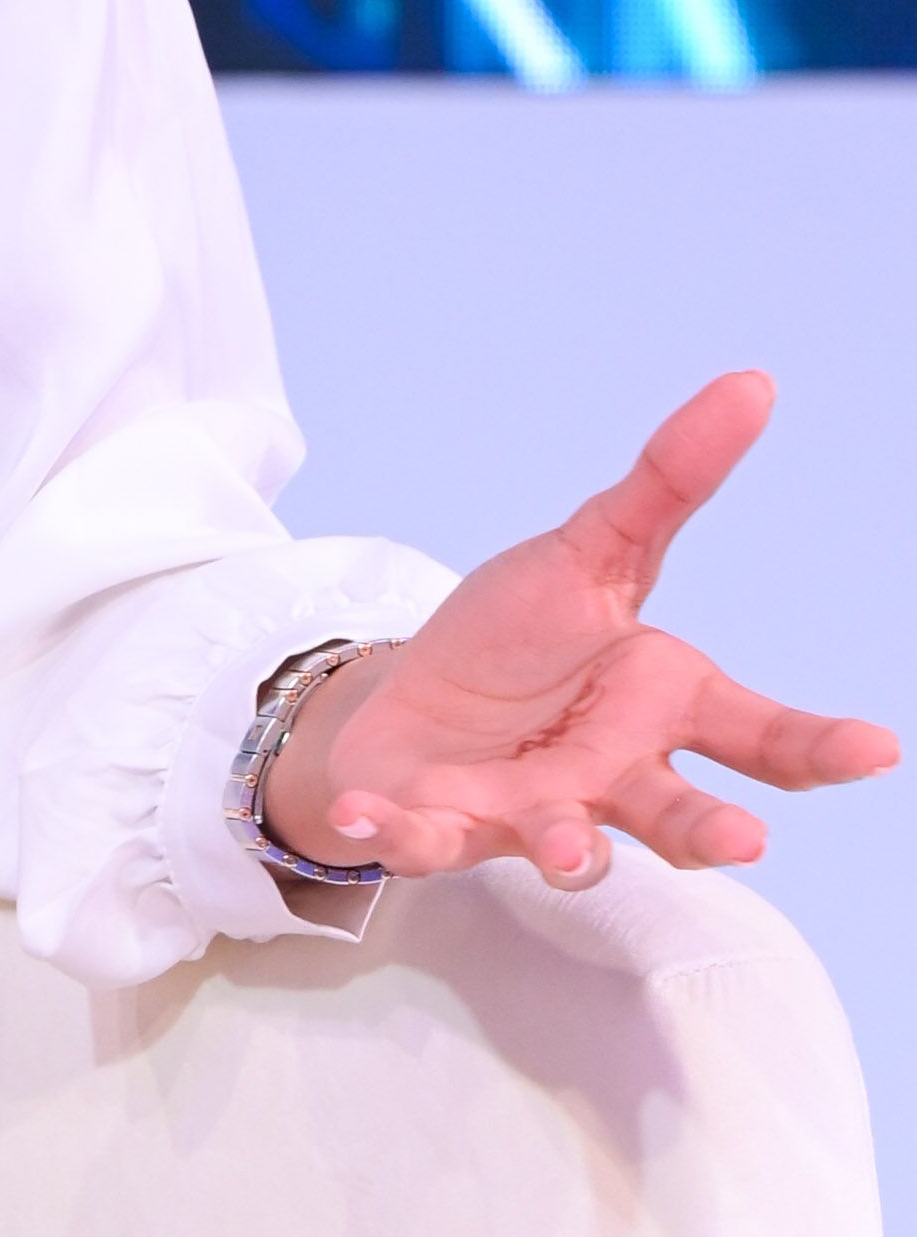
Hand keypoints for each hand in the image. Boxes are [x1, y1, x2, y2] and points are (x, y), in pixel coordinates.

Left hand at [265, 368, 894, 892]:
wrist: (412, 708)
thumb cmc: (520, 641)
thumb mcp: (593, 551)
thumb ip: (670, 483)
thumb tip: (751, 385)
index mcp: (663, 706)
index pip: (760, 735)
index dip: (820, 747)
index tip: (878, 747)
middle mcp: (615, 774)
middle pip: (679, 814)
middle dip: (711, 830)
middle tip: (746, 839)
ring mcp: (534, 809)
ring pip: (571, 842)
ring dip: (572, 849)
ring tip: (573, 851)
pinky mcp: (446, 827)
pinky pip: (424, 837)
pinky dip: (400, 833)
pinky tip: (369, 818)